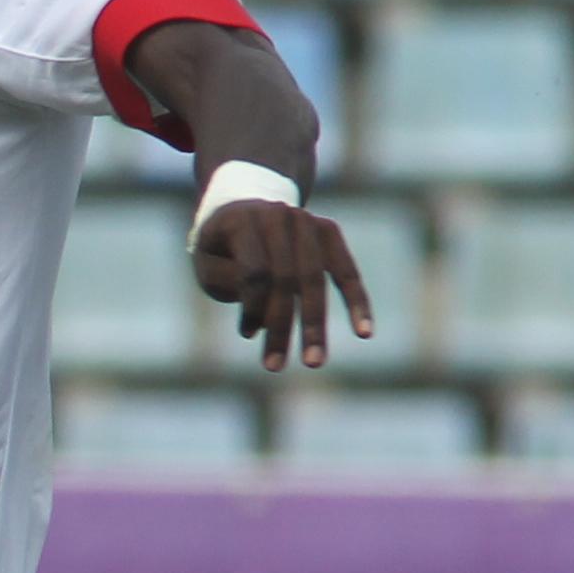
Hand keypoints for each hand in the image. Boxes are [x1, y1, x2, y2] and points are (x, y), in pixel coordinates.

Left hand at [194, 197, 375, 371]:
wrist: (245, 205)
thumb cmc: (223, 247)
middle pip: (285, 279)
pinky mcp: (329, 231)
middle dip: (282, 325)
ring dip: (314, 325)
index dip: (252, 306)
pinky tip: (364, 333)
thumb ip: (231, 286)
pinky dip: (356, 302)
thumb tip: (264, 324)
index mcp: (242, 220)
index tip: (247, 334)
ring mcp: (307, 221)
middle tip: (275, 367)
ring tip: (313, 363)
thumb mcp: (209, 264)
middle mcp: (279, 215)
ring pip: (315, 280)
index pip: (255, 272)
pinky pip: (346, 271)